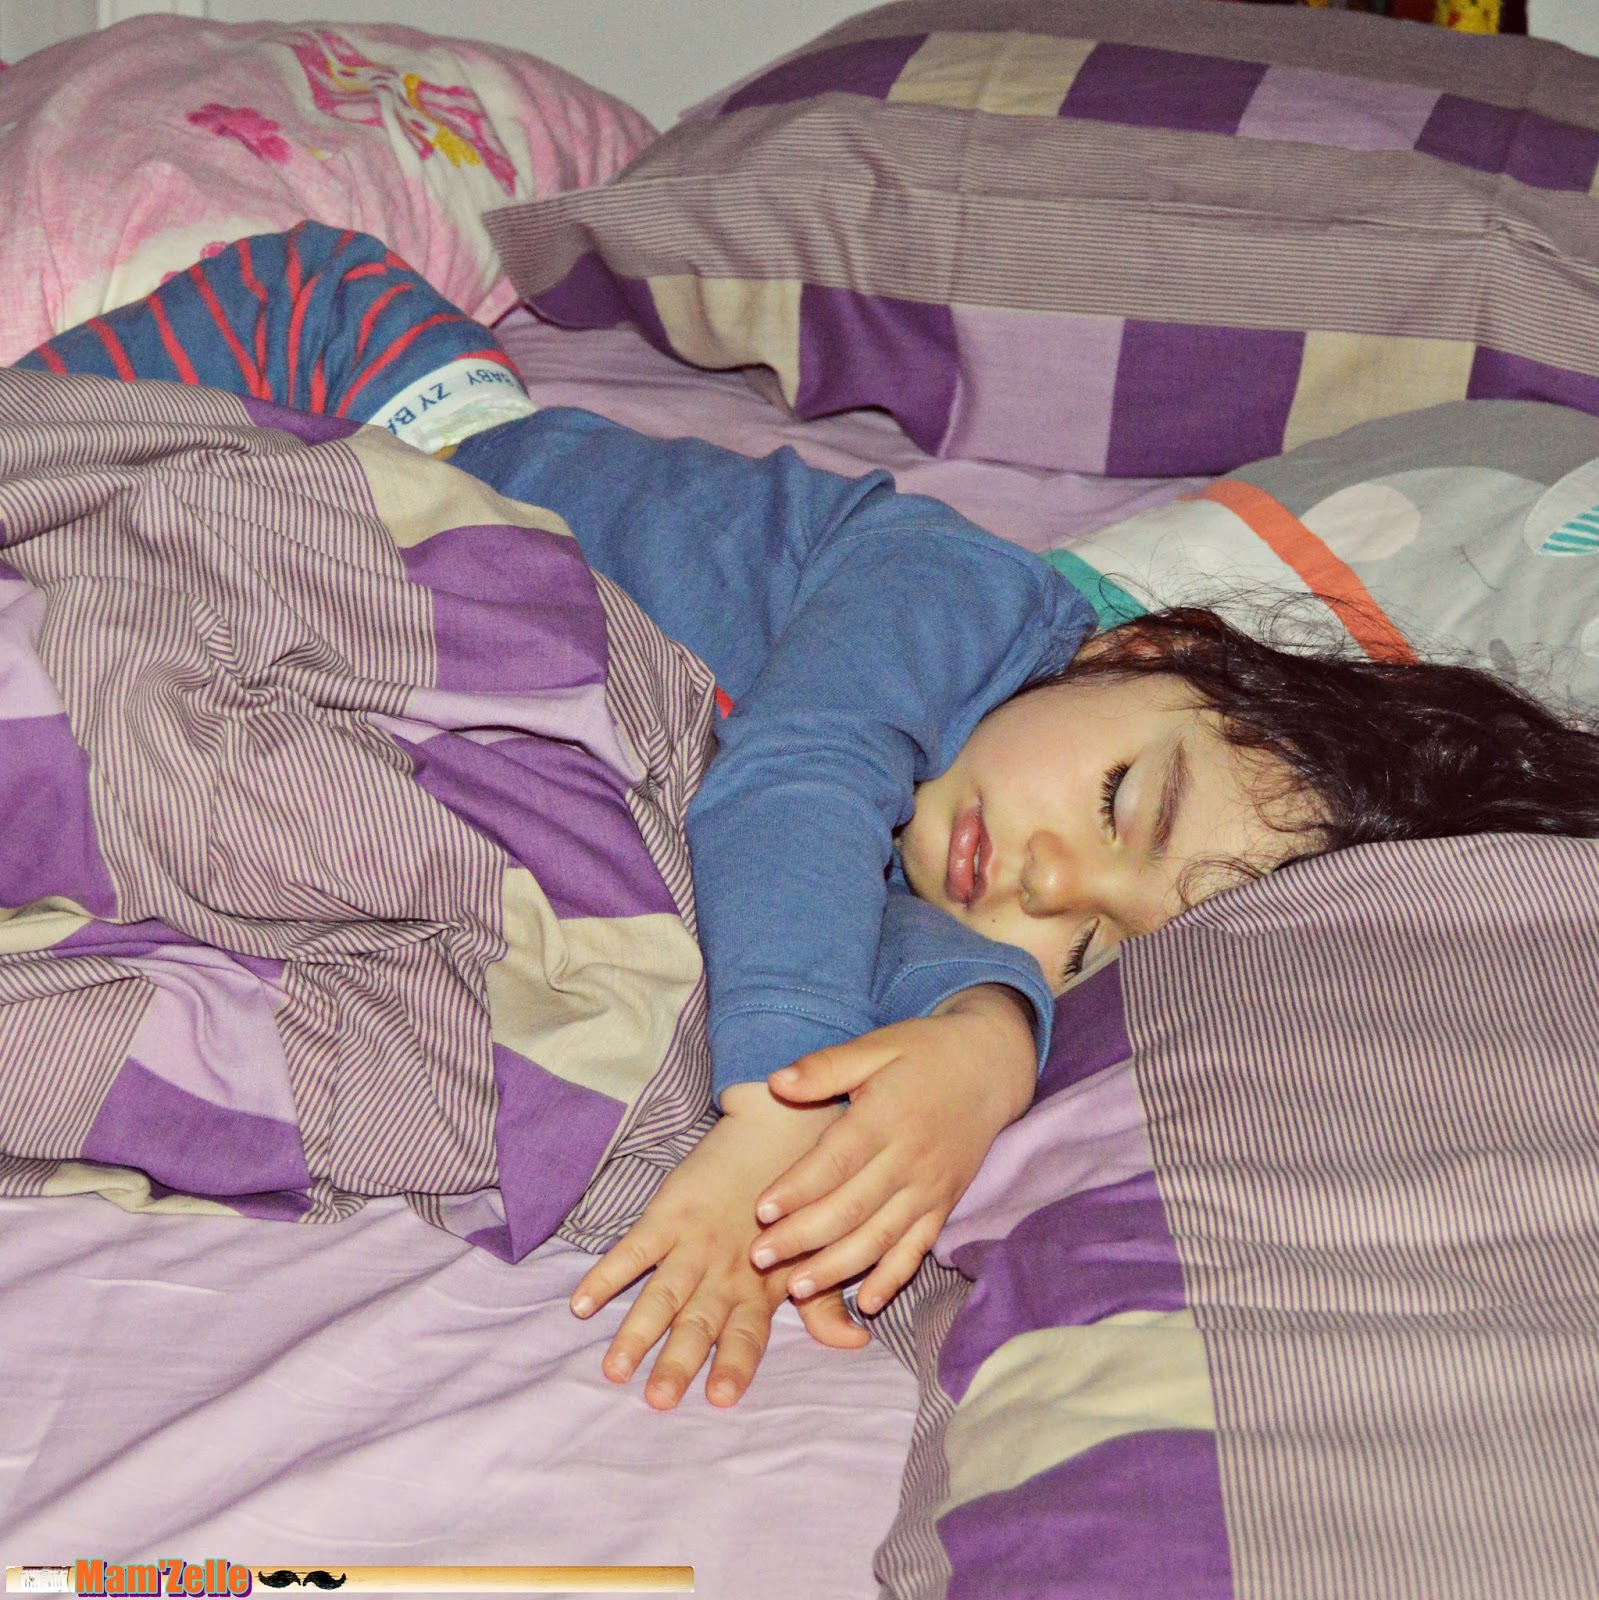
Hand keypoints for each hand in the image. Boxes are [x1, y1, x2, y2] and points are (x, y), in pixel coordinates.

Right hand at [570, 1088, 865, 1409]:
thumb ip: (824, 1305)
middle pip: (697, 1323)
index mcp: (762, 1286)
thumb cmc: (800, 1202)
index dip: (733, 1364)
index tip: (720, 1398)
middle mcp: (726, 1270)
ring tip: (614, 1368)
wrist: (781, 1127)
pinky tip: (581, 1304)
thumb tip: (854, 1344)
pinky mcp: (668, 1212)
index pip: (746, 1333)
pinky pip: (632, 1248)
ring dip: (637, 1331)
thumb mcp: (815, 1253)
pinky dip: (606, 1275)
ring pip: (661, 1294)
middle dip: (677, 1362)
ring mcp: (694, 1242)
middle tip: (658, 1399)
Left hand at [751, 985, 1036, 1315]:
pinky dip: (894, 1277)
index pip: (837, 1160)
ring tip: (796, 1287)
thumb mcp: (876, 1046)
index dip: (798, 1188)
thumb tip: (776, 1081)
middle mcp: (909, 1158)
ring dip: (838, 1266)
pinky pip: (918, 1248)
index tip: (761, 1210)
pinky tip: (868, 1303)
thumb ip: (826, 1066)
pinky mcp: (944, 1205)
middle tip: (759, 1257)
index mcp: (887, 1116)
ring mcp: (930, 1187)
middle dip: (803, 1237)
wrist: (990, 1067)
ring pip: (880, 1237)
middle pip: (852, 1207)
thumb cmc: (924, 1052)